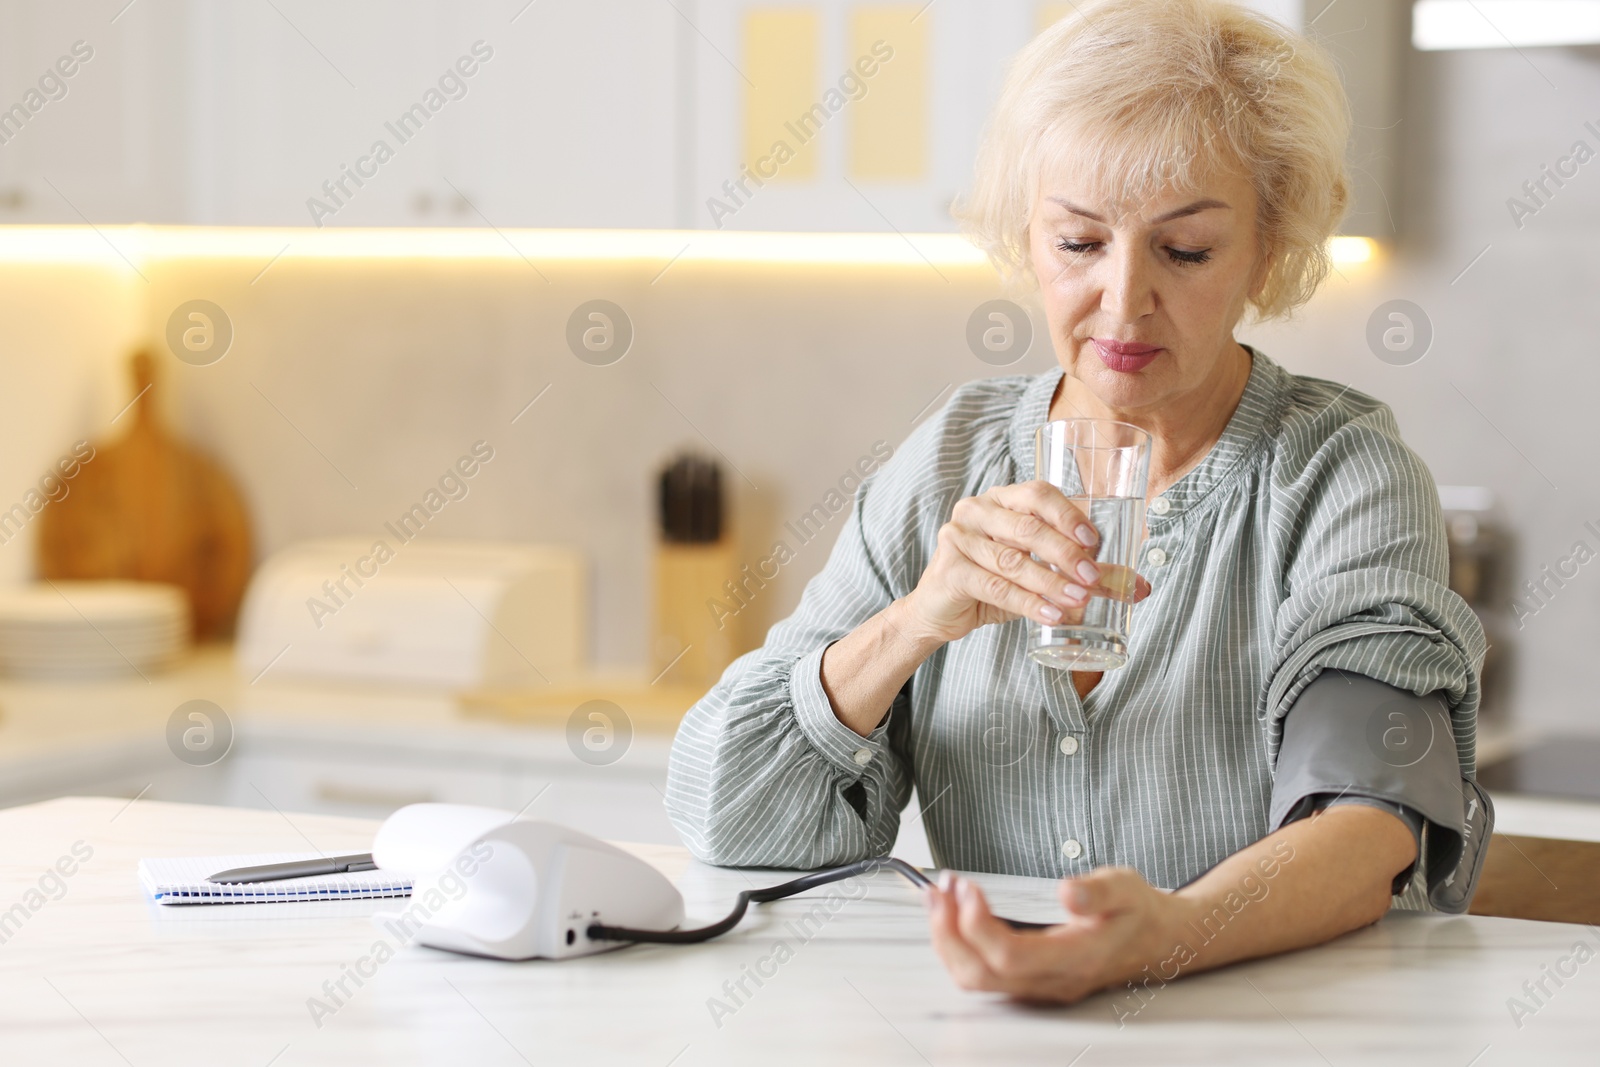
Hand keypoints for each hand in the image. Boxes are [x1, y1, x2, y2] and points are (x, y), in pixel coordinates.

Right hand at [899, 480, 1149, 645]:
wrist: (938, 612)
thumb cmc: (991, 584)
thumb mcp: (1037, 573)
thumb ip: (1081, 574)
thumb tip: (1136, 587)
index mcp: (1000, 499)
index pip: (1038, 494)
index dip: (1068, 515)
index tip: (1095, 540)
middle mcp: (976, 510)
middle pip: (1028, 526)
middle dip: (1066, 553)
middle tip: (1092, 576)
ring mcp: (959, 538)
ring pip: (1014, 561)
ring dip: (1051, 582)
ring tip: (1079, 599)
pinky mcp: (950, 571)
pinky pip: (996, 587)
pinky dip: (1028, 603)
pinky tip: (1051, 616)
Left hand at [923, 867, 1188, 1003]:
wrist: (1156, 941)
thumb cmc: (1136, 912)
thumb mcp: (1126, 887)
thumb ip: (1098, 891)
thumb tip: (1067, 892)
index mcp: (1077, 957)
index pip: (1012, 955)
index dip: (978, 923)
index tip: (966, 886)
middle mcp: (1053, 981)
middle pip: (981, 973)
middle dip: (949, 930)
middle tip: (940, 887)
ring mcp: (1039, 986)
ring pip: (975, 979)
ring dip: (947, 938)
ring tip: (938, 897)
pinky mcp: (1029, 981)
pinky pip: (981, 974)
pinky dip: (957, 944)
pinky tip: (952, 914)